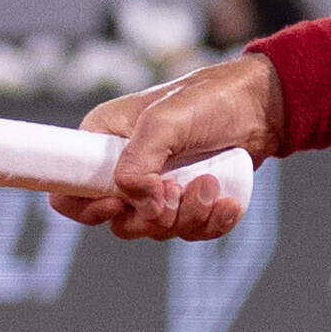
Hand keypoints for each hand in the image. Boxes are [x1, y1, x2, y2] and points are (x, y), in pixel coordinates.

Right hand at [47, 56, 284, 241]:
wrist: (261, 105)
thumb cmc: (207, 100)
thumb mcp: (164, 122)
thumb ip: (138, 165)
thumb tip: (143, 208)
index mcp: (102, 144)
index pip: (69, 193)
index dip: (86, 209)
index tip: (118, 205)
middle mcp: (125, 168)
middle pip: (118, 222)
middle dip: (153, 216)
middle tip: (180, 189)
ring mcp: (158, 187)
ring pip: (156, 229)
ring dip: (187, 217)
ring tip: (211, 185)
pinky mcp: (189, 199)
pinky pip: (189, 231)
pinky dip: (210, 224)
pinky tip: (228, 204)